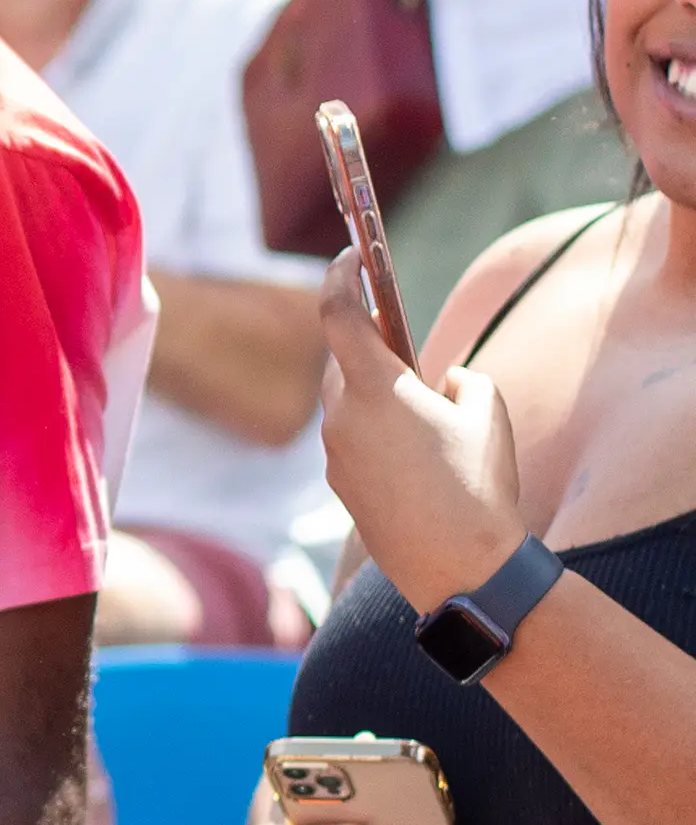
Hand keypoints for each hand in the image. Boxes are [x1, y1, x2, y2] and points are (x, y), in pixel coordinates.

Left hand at [317, 245, 525, 609]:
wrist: (457, 567)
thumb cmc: (478, 486)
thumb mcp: (488, 414)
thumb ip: (462, 381)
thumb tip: (441, 383)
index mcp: (374, 389)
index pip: (338, 314)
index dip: (340, 277)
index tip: (351, 257)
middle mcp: (342, 418)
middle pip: (341, 361)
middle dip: (366, 344)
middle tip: (397, 334)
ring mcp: (336, 454)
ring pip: (345, 402)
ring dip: (372, 390)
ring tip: (415, 397)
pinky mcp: (341, 484)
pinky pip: (351, 438)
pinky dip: (373, 426)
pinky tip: (411, 444)